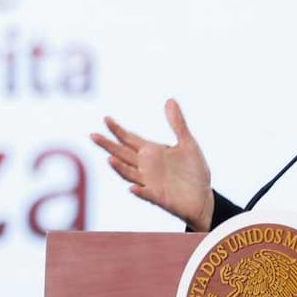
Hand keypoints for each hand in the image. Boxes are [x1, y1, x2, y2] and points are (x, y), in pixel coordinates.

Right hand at [90, 99, 214, 230]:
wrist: (203, 196)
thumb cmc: (193, 171)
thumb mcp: (187, 143)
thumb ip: (177, 123)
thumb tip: (169, 100)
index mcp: (151, 152)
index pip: (129, 139)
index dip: (117, 129)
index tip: (106, 118)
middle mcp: (146, 167)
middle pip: (122, 154)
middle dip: (108, 145)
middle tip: (93, 135)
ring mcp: (150, 183)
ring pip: (129, 174)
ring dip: (119, 168)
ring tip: (110, 158)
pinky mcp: (159, 197)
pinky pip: (147, 194)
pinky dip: (139, 191)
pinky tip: (132, 188)